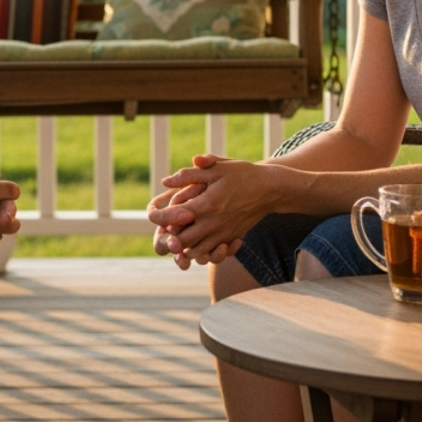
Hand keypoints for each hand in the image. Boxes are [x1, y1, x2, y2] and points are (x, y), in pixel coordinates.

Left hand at [147, 154, 279, 266]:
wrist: (269, 189)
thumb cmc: (242, 174)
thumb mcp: (216, 168)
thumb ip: (189, 175)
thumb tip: (166, 181)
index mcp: (206, 204)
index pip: (174, 217)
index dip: (159, 217)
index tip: (152, 212)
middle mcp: (213, 223)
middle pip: (182, 240)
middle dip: (168, 236)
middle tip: (162, 228)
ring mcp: (223, 234)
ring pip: (195, 251)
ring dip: (182, 246)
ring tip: (175, 236)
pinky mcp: (230, 238)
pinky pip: (210, 253)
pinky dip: (198, 251)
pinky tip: (193, 241)